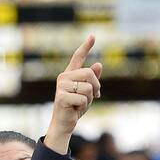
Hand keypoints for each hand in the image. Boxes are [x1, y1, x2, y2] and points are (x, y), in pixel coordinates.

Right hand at [43, 34, 101, 153]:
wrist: (64, 124)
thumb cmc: (75, 107)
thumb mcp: (87, 92)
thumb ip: (93, 79)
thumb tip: (98, 64)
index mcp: (70, 74)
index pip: (77, 57)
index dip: (86, 46)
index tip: (93, 36)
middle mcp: (64, 77)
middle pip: (90, 74)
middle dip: (96, 87)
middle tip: (92, 97)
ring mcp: (61, 87)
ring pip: (88, 88)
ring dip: (89, 99)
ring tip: (79, 104)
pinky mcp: (61, 97)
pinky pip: (83, 99)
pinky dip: (83, 107)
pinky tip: (75, 109)